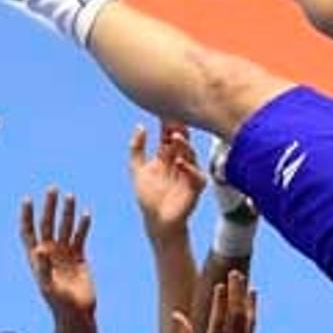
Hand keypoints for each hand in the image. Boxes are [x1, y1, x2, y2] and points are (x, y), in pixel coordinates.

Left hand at [19, 187, 94, 314]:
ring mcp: (64, 254)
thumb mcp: (48, 285)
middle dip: (49, 206)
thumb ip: (43, 267)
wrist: (77, 313)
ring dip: (67, 212)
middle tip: (52, 188)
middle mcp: (49, 252)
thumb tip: (39, 248)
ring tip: (70, 196)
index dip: (26, 216)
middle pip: (47, 224)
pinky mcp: (79, 257)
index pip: (28, 231)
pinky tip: (86, 214)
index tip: (27, 199)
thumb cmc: (59, 303)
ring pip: (65, 227)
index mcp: (36, 258)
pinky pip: (80, 237)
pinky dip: (83, 226)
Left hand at [130, 121, 205, 237]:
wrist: (156, 221)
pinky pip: (196, 176)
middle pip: (180, 142)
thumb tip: (140, 126)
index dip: (165, 125)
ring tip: (176, 137)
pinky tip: (180, 163)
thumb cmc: (149, 198)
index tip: (163, 111)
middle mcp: (179, 161)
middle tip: (174, 118)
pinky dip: (189, 169)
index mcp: (166, 156)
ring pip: (190, 154)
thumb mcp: (137, 170)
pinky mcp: (195, 187)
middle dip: (178, 130)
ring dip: (184, 145)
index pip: (167, 136)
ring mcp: (188, 173)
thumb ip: (136, 149)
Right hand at [172, 271, 255, 332]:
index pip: (218, 319)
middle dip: (235, 292)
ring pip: (245, 317)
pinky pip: (251, 325)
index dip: (220, 302)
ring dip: (244, 297)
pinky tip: (252, 297)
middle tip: (235, 273)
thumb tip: (177, 315)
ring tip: (244, 279)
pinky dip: (252, 309)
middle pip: (234, 313)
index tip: (220, 285)